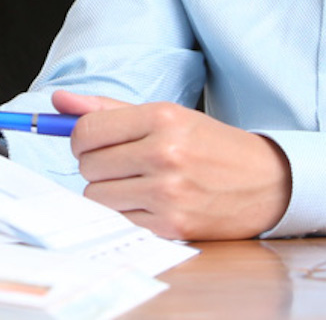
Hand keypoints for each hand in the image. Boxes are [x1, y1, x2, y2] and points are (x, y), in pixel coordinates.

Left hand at [57, 91, 291, 239]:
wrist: (266, 182)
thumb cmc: (210, 145)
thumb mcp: (167, 115)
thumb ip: (109, 109)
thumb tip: (59, 100)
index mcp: (161, 118)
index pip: (86, 131)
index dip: (79, 139)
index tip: (90, 143)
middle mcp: (164, 153)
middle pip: (88, 165)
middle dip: (96, 166)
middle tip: (122, 163)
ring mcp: (169, 193)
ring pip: (97, 196)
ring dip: (109, 192)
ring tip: (137, 183)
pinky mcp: (173, 225)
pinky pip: (120, 220)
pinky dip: (128, 213)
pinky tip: (150, 203)